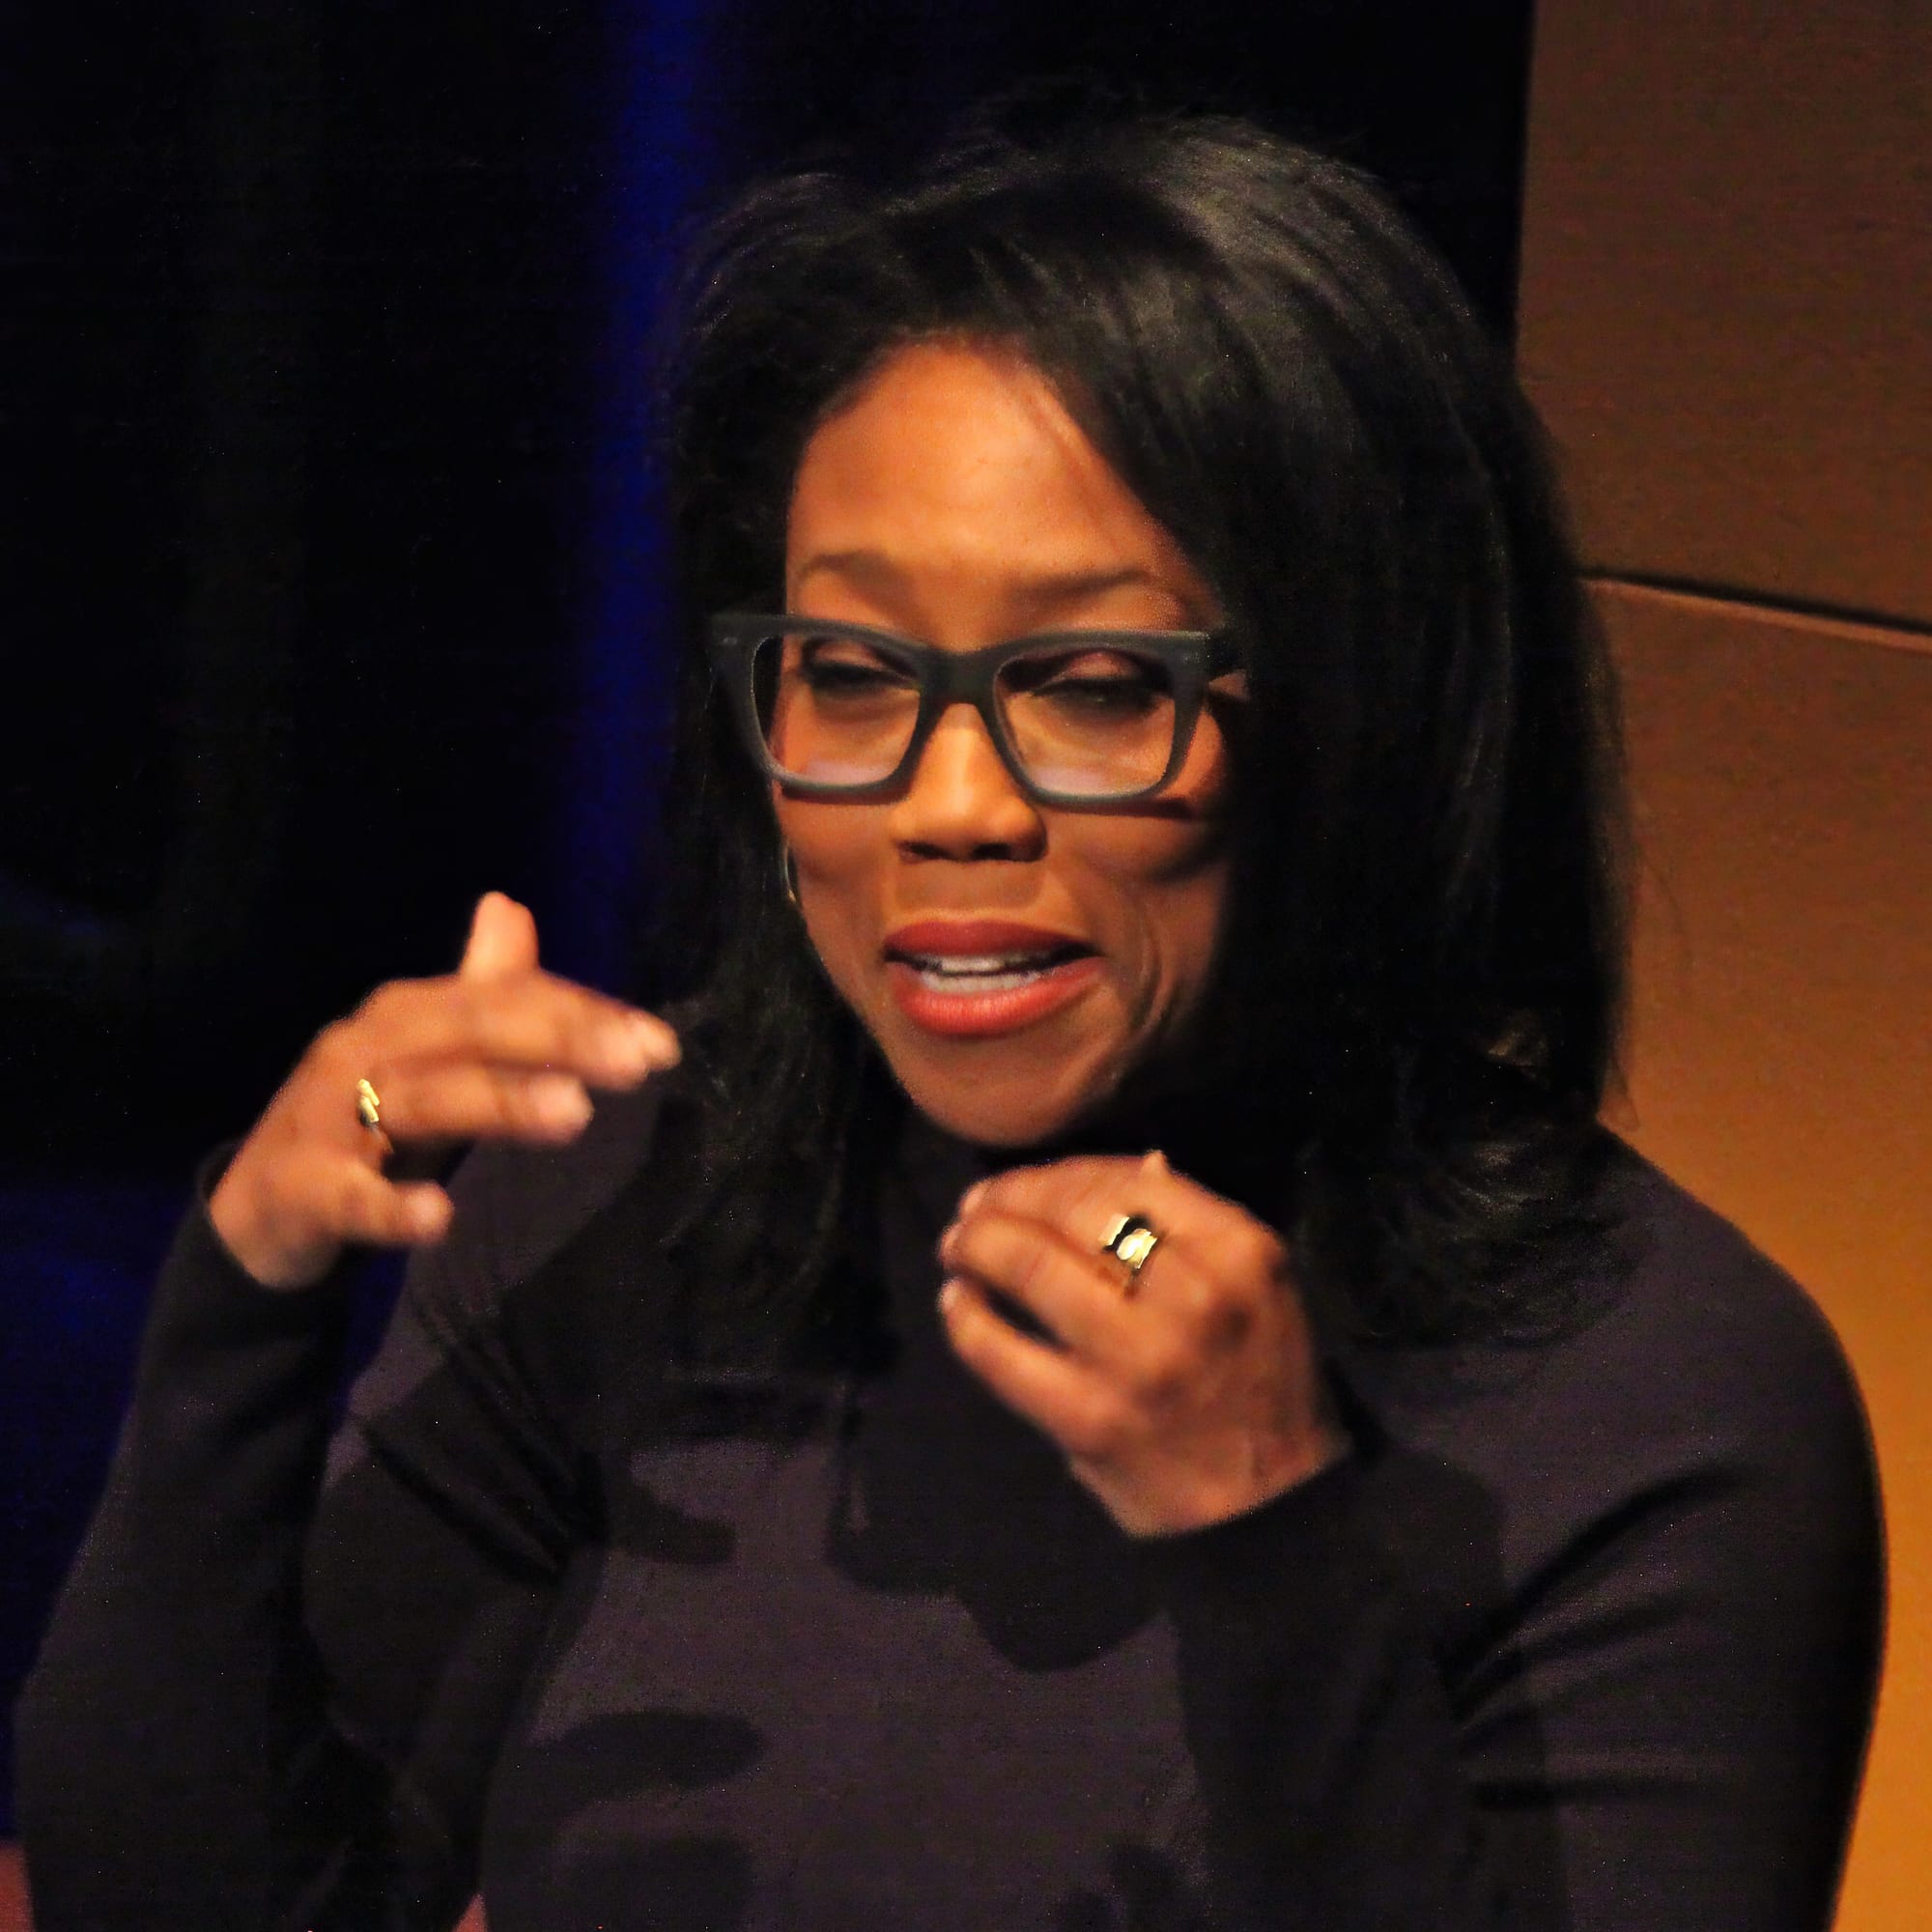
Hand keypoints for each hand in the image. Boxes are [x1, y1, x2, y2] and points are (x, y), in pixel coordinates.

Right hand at [207, 892, 679, 1289]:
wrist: (261, 1203)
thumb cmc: (365, 1118)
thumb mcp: (429, 1052)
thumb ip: (481, 991)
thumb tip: (509, 907)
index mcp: (408, 1014)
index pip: (502, 998)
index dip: (579, 1014)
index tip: (659, 1042)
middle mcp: (367, 1048)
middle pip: (468, 1031)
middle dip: (557, 1041)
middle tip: (635, 1063)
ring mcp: (329, 1116)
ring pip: (420, 1100)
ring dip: (498, 1103)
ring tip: (574, 1114)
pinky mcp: (304, 1187)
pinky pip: (349, 1196)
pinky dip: (390, 1206)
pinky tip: (439, 1219)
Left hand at [937, 1151, 1343, 1535]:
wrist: (1270, 1506)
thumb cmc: (1260, 1383)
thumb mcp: (1257, 1288)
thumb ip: (1196, 1229)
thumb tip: (1138, 1163)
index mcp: (1239, 1251)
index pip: (1129, 1179)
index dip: (1060, 1172)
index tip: (1028, 1183)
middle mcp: (1193, 1295)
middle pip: (1071, 1212)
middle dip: (1008, 1197)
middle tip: (976, 1206)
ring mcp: (1137, 1358)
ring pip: (1029, 1266)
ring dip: (976, 1244)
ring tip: (958, 1245)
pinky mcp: (1088, 1417)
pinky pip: (999, 1349)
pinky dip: (963, 1316)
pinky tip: (956, 1302)